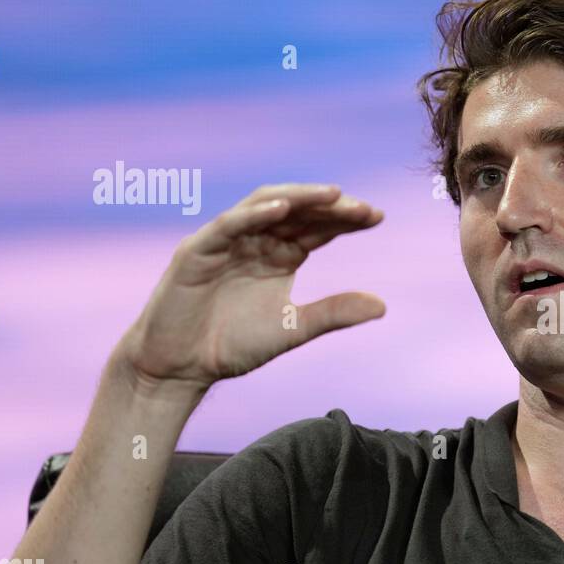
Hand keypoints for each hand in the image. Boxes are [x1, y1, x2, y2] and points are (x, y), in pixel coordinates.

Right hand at [115, 183, 384, 392]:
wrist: (181, 368)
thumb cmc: (233, 345)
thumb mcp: (293, 328)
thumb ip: (333, 313)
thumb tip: (383, 306)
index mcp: (280, 256)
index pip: (318, 228)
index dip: (345, 220)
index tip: (378, 216)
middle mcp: (255, 242)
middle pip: (297, 212)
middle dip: (330, 207)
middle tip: (364, 208)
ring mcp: (226, 242)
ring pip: (264, 207)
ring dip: (298, 198)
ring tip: (332, 194)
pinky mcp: (198, 251)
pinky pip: (228, 225)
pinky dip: (253, 213)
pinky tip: (281, 208)